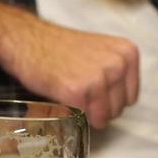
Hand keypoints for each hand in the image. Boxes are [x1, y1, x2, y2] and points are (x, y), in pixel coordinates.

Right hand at [0, 13, 139, 129]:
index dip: (110, 99)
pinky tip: (61, 94)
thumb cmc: (61, 47)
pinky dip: (71, 112)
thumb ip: (117, 72)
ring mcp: (98, 78)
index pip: (131, 97)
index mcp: (127, 53)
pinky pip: (83, 117)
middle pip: (118, 109)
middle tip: (79, 90)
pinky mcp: (77, 92)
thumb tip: (123, 102)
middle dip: (99, 107)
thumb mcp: (101, 52)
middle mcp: (117, 64)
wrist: (27, 39)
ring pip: (103, 117)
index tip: (95, 90)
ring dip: (86, 113)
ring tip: (71, 92)